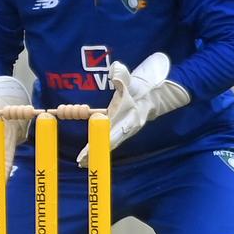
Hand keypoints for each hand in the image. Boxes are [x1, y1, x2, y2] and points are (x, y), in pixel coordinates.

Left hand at [74, 52, 190, 165]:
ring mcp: (124, 130)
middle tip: (81, 162)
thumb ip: (122, 76)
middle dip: (95, 152)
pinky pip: (109, 142)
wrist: (153, 96)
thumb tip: (115, 70)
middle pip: (108, 142)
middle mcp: (127, 126)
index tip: (91, 146)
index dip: (101, 139)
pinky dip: (99, 149)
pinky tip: (88, 157)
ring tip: (81, 163)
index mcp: (128, 115)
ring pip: (109, 144)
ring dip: (96, 154)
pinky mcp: (121, 131)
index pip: (112, 130)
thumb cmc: (139, 88)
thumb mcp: (130, 80)